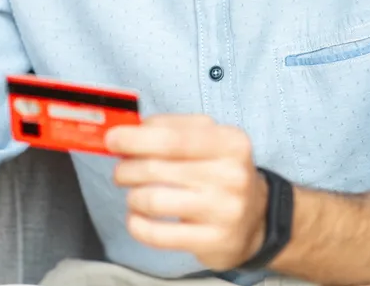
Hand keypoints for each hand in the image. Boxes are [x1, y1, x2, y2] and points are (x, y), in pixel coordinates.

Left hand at [107, 114, 268, 271]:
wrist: (257, 218)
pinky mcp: (212, 240)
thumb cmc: (221, 173)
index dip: (135, 138)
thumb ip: (171, 130)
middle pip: (156, 168)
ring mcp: (223, 210)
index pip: (171, 137)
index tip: (112, 139)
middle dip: (127, 168)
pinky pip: (157, 234)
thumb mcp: (210, 141)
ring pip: (153, 200)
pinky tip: (138, 218)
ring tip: (134, 195)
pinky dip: (137, 225)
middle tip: (121, 171)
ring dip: (132, 197)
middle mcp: (230, 174)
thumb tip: (126, 130)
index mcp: (230, 142)